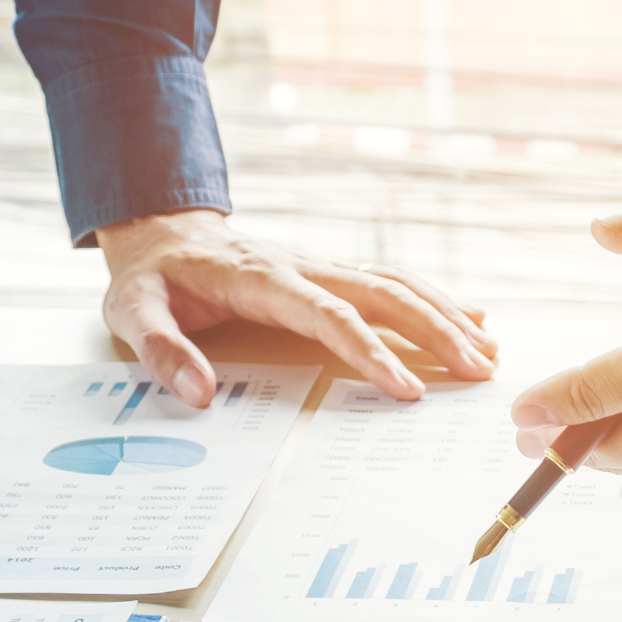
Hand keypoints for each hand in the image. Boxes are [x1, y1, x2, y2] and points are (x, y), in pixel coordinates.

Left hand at [96, 210, 496, 405]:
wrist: (161, 227)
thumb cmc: (152, 277)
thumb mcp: (133, 312)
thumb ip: (162, 350)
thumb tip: (200, 394)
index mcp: (262, 279)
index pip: (329, 315)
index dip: (371, 351)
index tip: (407, 389)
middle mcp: (305, 265)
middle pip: (384, 293)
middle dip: (436, 333)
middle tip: (478, 372)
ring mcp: (323, 264)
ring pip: (398, 281)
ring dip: (446, 316)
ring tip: (489, 353)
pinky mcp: (332, 270)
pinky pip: (393, 279)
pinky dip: (436, 297)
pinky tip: (471, 317)